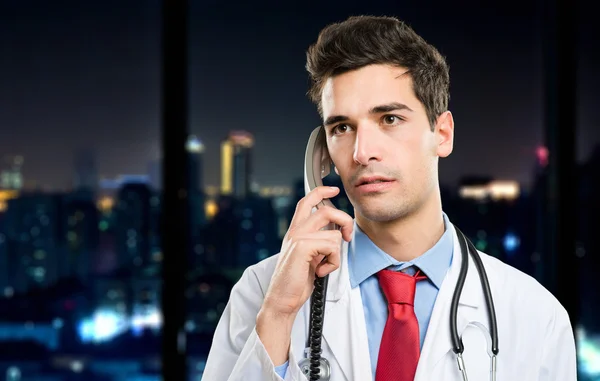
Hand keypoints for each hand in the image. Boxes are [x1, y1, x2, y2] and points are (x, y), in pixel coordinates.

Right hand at [262, 186, 353, 317]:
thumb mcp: (308, 257)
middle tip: (349, 237)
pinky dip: (333, 263)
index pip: (307, 201)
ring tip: (323, 265)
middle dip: (345, 222)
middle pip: (327, 210)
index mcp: (295, 231)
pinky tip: (320, 271)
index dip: (321, 191)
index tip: (334, 190)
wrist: (282, 299)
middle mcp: (296, 231)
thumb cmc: (295, 282)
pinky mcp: (303, 247)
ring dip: (336, 255)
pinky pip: (333, 247)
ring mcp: (298, 238)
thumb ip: (318, 241)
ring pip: (335, 234)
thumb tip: (338, 232)